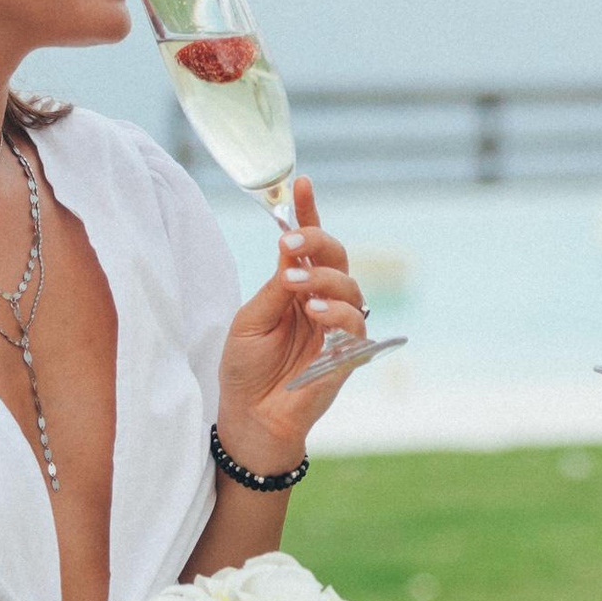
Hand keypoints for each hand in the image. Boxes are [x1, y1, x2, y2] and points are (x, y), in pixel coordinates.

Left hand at [216, 176, 369, 472]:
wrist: (250, 419)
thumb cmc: (246, 370)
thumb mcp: (250, 321)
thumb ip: (274, 288)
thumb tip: (291, 252)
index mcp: (295, 287)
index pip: (307, 244)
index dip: (307, 212)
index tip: (300, 181)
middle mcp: (320, 301)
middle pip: (335, 257)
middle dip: (316, 241)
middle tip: (288, 244)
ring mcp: (336, 326)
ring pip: (350, 286)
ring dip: (324, 279)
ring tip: (295, 284)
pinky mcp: (348, 354)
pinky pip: (355, 325)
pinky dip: (337, 313)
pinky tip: (314, 311)